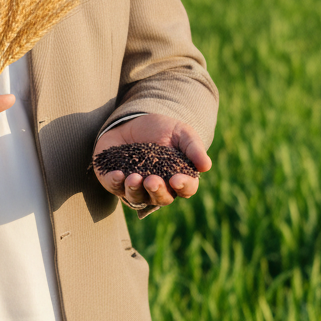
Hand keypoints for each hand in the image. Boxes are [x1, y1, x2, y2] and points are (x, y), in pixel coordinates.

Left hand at [92, 113, 211, 209]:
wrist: (133, 121)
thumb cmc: (162, 129)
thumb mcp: (182, 133)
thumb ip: (193, 148)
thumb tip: (206, 166)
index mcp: (178, 178)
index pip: (186, 189)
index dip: (183, 187)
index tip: (177, 180)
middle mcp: (158, 188)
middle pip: (161, 198)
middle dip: (157, 191)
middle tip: (152, 180)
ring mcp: (136, 187)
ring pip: (136, 198)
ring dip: (135, 190)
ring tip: (133, 178)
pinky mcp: (115, 181)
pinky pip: (114, 188)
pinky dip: (115, 183)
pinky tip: (117, 174)